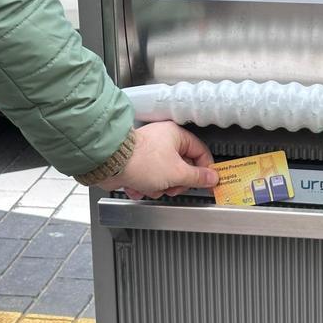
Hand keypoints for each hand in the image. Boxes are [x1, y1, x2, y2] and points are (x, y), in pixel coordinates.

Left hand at [98, 122, 218, 198]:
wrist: (110, 164)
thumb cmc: (140, 161)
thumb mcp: (177, 173)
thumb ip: (197, 177)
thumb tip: (212, 178)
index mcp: (176, 135)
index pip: (200, 152)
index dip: (205, 170)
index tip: (207, 183)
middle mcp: (163, 140)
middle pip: (183, 167)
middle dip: (177, 182)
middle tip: (173, 187)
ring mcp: (149, 151)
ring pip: (166, 176)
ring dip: (160, 187)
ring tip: (152, 187)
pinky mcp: (137, 162)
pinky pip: (149, 178)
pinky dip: (145, 186)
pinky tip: (139, 187)